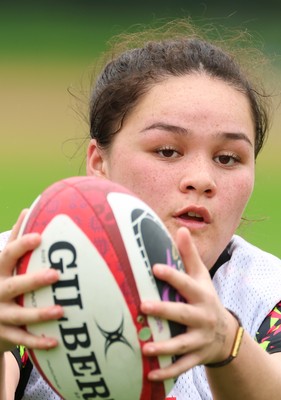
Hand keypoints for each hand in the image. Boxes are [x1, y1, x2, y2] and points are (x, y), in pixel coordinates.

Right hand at [0, 210, 63, 353]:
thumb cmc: (0, 282)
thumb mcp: (2, 263)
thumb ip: (14, 240)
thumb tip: (27, 209)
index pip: (7, 255)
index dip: (21, 246)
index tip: (39, 237)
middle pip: (14, 286)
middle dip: (34, 280)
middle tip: (56, 275)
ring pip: (19, 315)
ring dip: (40, 314)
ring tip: (61, 310)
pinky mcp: (3, 334)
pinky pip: (21, 339)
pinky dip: (37, 341)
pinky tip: (55, 340)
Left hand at [141, 227, 236, 380]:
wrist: (226, 334)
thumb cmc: (206, 299)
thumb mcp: (201, 277)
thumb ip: (190, 255)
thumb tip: (181, 228)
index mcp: (201, 295)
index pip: (186, 284)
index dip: (172, 276)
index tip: (154, 268)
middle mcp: (202, 317)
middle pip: (183, 314)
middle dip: (165, 311)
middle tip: (143, 306)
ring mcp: (200, 339)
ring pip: (182, 344)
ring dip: (164, 347)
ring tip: (145, 347)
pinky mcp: (197, 356)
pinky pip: (182, 366)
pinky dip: (168, 370)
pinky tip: (151, 373)